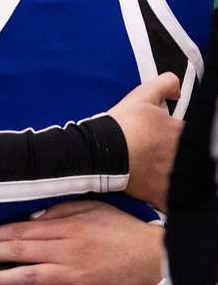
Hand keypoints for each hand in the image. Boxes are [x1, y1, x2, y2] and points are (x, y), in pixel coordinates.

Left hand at [0, 201, 163, 284]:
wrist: (154, 257)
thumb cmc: (119, 229)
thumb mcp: (90, 208)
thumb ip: (58, 211)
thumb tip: (29, 216)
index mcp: (66, 228)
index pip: (21, 230)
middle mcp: (67, 250)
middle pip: (19, 250)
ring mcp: (75, 273)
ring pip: (30, 275)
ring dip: (0, 277)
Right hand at [108, 72, 182, 211]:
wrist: (100, 152)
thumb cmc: (121, 125)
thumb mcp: (142, 96)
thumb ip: (165, 84)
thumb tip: (177, 88)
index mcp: (179, 132)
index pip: (185, 133)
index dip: (173, 133)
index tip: (159, 135)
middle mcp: (180, 155)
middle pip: (184, 156)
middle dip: (172, 155)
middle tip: (152, 152)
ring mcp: (171, 176)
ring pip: (180, 177)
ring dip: (172, 175)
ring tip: (153, 170)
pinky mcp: (159, 193)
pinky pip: (169, 200)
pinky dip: (165, 198)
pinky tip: (157, 192)